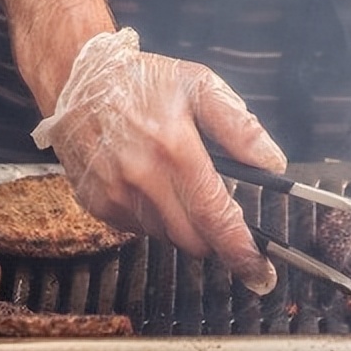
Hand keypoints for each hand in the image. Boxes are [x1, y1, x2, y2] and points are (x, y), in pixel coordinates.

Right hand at [31, 28, 286, 293]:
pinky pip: (139, 227)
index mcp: (175, 150)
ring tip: (178, 180)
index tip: (259, 271)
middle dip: (215, 238)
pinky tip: (151, 182)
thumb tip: (273, 163)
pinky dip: (155, 215)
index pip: (216, 217)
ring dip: (184, 223)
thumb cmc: (142, 81)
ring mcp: (115, 195)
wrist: (78, 79)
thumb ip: (240, 129)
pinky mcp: (98, 204)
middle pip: (193, 240)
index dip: (241, 250)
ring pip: (166, 236)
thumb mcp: (200, 86)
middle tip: (223, 215)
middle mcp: (142, 179)